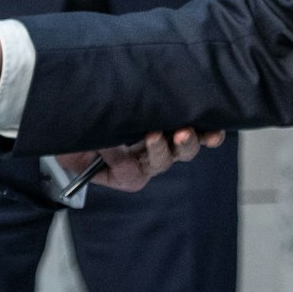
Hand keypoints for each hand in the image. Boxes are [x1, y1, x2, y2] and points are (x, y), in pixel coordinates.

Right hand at [56, 127, 225, 193]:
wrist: (82, 118)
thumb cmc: (77, 140)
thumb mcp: (77, 149)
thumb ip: (98, 149)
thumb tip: (118, 149)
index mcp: (123, 172)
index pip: (133, 172)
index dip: (142, 156)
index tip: (146, 135)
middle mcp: (146, 162)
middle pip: (164, 161)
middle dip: (169, 149)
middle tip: (174, 134)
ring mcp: (163, 146)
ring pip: (182, 150)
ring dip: (190, 141)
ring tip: (191, 129)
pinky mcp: (172, 128)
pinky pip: (194, 135)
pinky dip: (205, 133)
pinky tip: (215, 129)